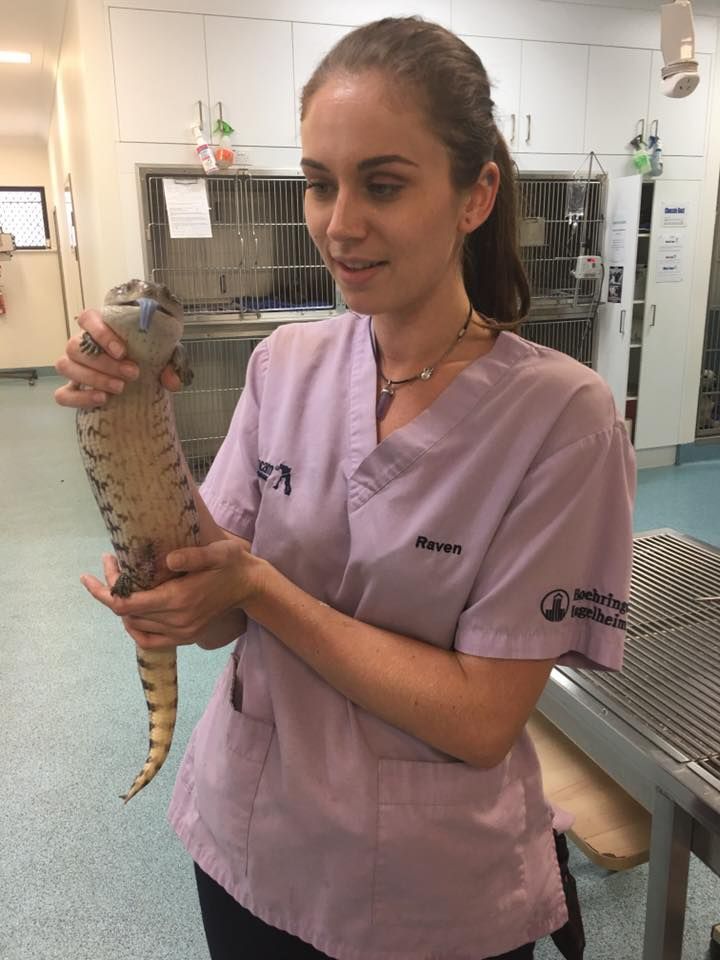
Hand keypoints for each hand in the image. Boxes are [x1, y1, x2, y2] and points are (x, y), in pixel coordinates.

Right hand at [54, 307, 181, 408]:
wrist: (139, 384)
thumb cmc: (145, 362)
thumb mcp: (162, 359)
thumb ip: (170, 365)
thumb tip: (172, 380)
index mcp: (100, 328)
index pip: (87, 318)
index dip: (100, 332)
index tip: (122, 351)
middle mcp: (81, 345)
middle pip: (75, 346)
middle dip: (105, 362)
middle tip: (132, 374)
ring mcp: (73, 367)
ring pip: (66, 366)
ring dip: (93, 378)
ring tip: (120, 388)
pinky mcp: (71, 390)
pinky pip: (63, 394)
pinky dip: (80, 398)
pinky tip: (102, 399)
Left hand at [80, 541, 265, 649]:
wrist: (249, 586)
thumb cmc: (231, 564)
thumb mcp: (217, 552)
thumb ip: (193, 556)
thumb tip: (167, 560)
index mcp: (179, 599)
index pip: (128, 604)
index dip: (107, 588)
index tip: (100, 567)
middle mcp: (177, 621)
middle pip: (127, 614)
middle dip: (111, 590)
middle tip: (110, 563)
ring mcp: (181, 633)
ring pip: (134, 626)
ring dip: (121, 606)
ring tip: (118, 582)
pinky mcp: (185, 638)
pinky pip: (149, 641)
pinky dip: (134, 629)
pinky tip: (130, 613)